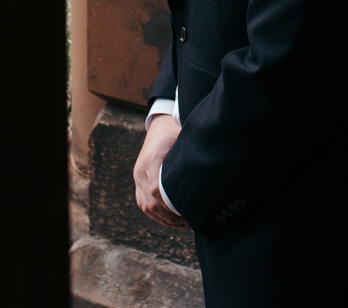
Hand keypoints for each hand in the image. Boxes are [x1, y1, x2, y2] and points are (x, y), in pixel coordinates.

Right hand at [133, 114, 187, 229]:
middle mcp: (141, 169)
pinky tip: (170, 218)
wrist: (160, 123)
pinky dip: (155, 213)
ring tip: (181, 224)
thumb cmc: (176, 131)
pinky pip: (142, 202)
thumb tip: (209, 175)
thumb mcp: (184, 140)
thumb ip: (191, 158)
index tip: (187, 213)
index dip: (169, 205)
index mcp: (152, 159)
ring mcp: (138, 175)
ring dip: (162, 218)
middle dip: (168, 217)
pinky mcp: (139, 179)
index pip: (155, 190)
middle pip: (149, 202)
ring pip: (145, 206)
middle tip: (188, 222)